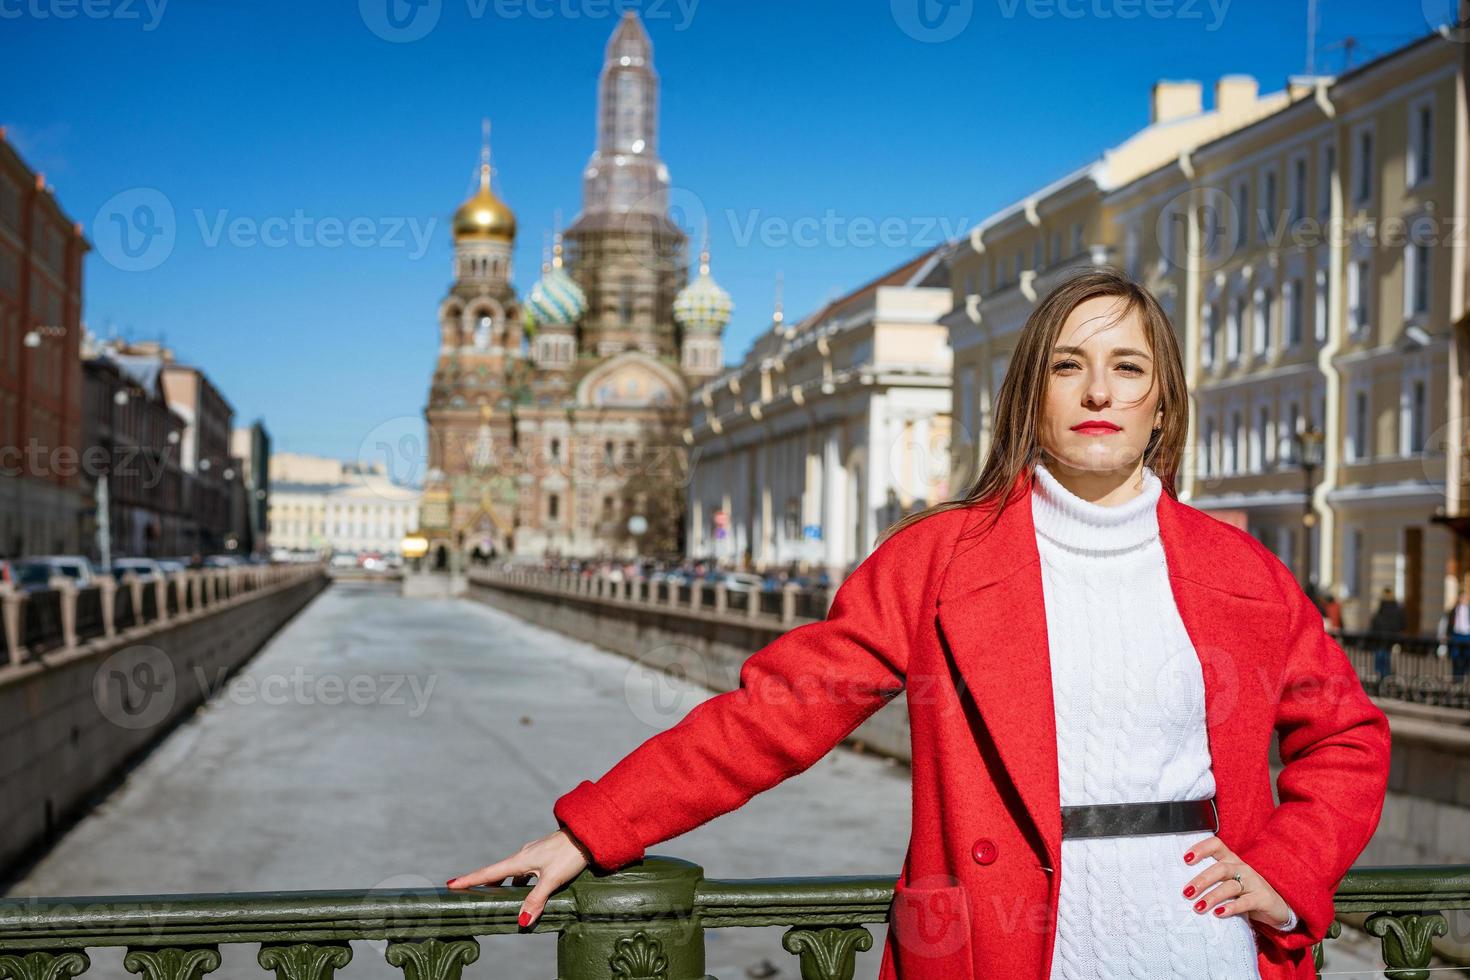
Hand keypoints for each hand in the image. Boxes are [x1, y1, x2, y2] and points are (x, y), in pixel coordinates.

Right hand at [446, 828, 590, 927]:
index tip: (450, 884)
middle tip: (471, 895)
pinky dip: (521, 881)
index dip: (469, 880)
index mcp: (520, 860)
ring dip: (505, 885)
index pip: (488, 873)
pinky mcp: (544, 855)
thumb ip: (536, 899)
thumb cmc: (569, 854)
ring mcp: (534, 854)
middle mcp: (524, 855)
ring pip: (514, 873)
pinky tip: (529, 891)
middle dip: (484, 885)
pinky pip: (526, 871)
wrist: (588, 834)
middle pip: (498, 873)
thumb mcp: (552, 879)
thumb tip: (522, 921)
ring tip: (500, 899)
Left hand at [1180, 835, 1293, 929]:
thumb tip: (1182, 889)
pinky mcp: (1262, 898)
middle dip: (1201, 880)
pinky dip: (1231, 907)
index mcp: (1230, 860)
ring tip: (1198, 907)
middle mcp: (1241, 868)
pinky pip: (1245, 902)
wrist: (1276, 906)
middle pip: (1220, 868)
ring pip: (1230, 885)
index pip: (1216, 845)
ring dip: (1212, 896)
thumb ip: (1210, 881)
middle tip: (1186, 892)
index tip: (1185, 859)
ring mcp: (1253, 882)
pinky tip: (1219, 913)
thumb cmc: (1244, 892)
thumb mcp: (1227, 882)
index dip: (1201, 848)